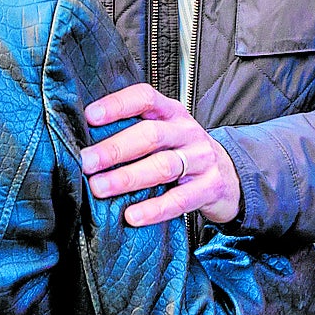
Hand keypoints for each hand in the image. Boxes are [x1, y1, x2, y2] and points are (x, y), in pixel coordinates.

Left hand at [81, 83, 241, 225]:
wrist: (228, 175)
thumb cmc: (182, 151)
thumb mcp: (164, 132)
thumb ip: (133, 131)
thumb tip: (86, 142)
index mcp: (171, 112)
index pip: (144, 98)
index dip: (117, 105)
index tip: (90, 117)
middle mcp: (187, 131)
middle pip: (150, 134)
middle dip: (114, 149)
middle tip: (86, 162)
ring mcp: (201, 159)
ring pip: (162, 166)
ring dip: (127, 178)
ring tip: (100, 187)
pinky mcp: (210, 188)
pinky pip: (180, 199)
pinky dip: (154, 209)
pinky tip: (132, 215)